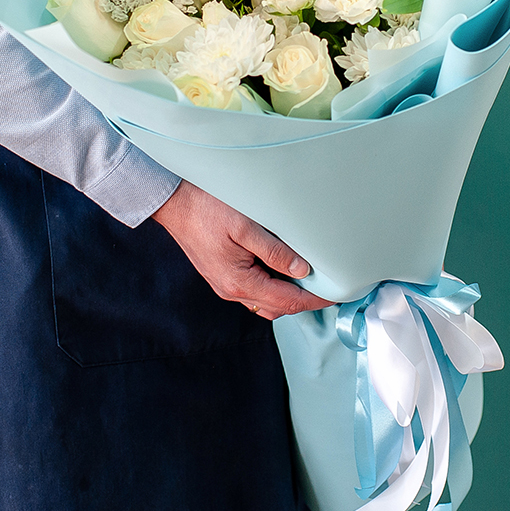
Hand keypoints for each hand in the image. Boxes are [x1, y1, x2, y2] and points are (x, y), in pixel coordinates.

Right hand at [152, 180, 333, 320]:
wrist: (173, 203)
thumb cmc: (205, 209)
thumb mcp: (245, 226)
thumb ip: (275, 251)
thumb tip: (302, 270)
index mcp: (239, 282)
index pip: (288, 301)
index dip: (315, 300)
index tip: (335, 294)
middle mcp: (231, 290)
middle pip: (278, 307)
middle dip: (304, 301)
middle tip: (327, 286)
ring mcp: (224, 284)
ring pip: (265, 301)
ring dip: (288, 295)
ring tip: (309, 279)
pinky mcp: (220, 274)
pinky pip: (252, 291)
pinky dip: (272, 287)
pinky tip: (281, 270)